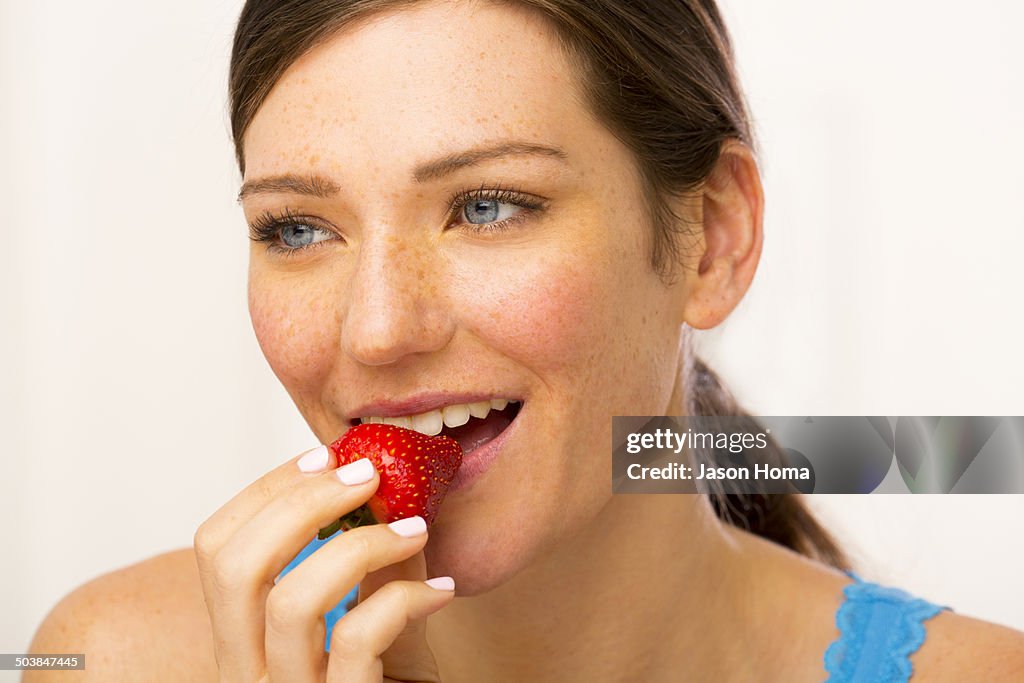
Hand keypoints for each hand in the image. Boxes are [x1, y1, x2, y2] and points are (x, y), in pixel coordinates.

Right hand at [193, 445, 454, 681]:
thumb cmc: (388, 682)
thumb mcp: (373, 612)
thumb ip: (370, 557)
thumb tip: (386, 482)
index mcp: (241, 637)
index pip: (215, 548)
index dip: (264, 490)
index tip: (324, 456)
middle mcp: (247, 671)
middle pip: (234, 565)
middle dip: (301, 502)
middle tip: (366, 476)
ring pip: (291, 601)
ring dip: (361, 546)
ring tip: (414, 530)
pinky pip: (358, 641)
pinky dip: (405, 599)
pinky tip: (441, 590)